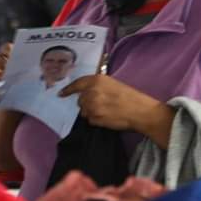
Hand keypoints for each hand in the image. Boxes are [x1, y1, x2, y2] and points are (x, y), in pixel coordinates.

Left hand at [60, 75, 174, 147]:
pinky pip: (90, 120)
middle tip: (101, 105)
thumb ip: (97, 86)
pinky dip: (96, 120)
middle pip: (80, 100)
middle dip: (87, 103)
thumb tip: (86, 92)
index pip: (77, 84)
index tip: (61, 94)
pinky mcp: (95, 118)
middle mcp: (91, 91)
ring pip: (84, 111)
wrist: (140, 111)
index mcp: (96, 80)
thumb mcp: (113, 84)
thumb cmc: (130, 96)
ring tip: (106, 111)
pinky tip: (107, 117)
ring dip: (91, 112)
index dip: (68, 90)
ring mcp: (92, 105)